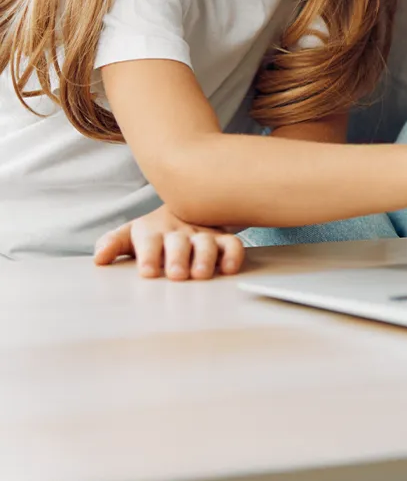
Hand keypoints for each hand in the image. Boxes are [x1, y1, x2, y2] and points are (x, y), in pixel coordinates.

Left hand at [94, 207, 245, 279]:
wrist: (186, 205)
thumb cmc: (154, 231)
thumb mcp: (131, 234)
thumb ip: (113, 244)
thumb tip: (98, 258)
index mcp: (153, 230)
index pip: (149, 240)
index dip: (148, 255)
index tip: (147, 272)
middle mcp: (179, 231)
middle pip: (179, 242)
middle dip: (178, 257)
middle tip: (176, 274)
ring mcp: (202, 233)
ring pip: (207, 242)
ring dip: (204, 257)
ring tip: (201, 275)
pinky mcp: (223, 238)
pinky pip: (232, 243)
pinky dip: (233, 255)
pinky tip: (230, 269)